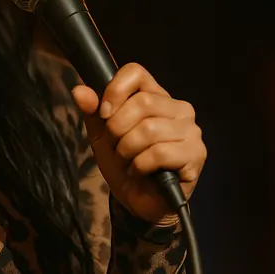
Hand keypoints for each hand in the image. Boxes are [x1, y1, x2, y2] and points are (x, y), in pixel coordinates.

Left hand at [71, 63, 205, 224]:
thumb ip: (92, 111)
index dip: (114, 91)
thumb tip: (79, 91)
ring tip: (129, 161)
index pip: (136, 72)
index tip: (104, 114)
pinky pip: (159, 153)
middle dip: (118, 129)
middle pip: (142, 102)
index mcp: (157, 95)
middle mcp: (179, 108)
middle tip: (117, 146)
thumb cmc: (124, 163)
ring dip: (128, 150)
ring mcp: (191, 131)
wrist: (138, 200)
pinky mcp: (195, 155)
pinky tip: (140, 172)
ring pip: (149, 129)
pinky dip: (140, 165)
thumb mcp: (102, 135)